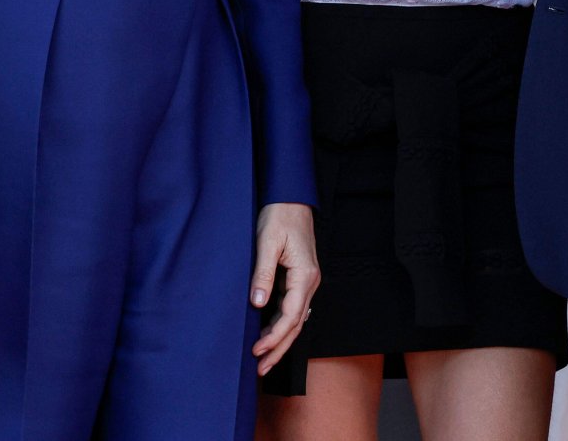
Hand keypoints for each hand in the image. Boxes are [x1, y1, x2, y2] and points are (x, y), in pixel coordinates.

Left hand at [249, 202, 319, 375]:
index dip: (274, 337)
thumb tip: (258, 304)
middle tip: (260, 370)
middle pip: (296, 324)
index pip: (290, 316)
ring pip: (296, 319)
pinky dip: (282, 325)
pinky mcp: (300, 278)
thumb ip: (263, 274)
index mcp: (305, 275)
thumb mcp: (267, 243)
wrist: (291, 198)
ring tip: (264, 361)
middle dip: (279, 348)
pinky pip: (293, 308)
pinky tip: (270, 335)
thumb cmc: (279, 216)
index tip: (256, 351)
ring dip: (281, 340)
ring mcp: (307, 281)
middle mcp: (310, 281)